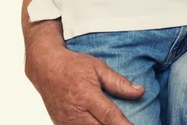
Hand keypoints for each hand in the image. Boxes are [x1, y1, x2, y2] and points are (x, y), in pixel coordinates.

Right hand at [25, 38, 143, 123]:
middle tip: (126, 124)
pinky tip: (99, 123)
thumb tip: (139, 91)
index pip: (109, 116)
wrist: (47, 68)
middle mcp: (75, 113)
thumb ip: (119, 82)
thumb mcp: (99, 68)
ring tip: (113, 123)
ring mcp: (66, 122)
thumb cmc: (73, 66)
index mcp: (87, 96)